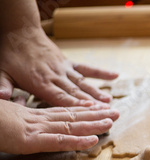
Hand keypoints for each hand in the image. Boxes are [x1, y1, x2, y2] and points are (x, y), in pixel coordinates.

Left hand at [0, 29, 118, 105]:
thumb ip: (3, 85)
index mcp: (40, 83)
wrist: (19, 32)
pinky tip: (115, 76)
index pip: (60, 98)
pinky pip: (87, 69)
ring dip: (97, 94)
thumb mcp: (1, 71)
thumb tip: (1, 97)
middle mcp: (56, 77)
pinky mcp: (69, 64)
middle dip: (92, 105)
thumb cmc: (9, 55)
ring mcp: (64, 70)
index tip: (90, 112)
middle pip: (76, 94)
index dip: (76, 106)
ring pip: (83, 84)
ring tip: (110, 103)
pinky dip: (101, 73)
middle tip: (105, 113)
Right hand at [0, 99, 118, 153]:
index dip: (83, 111)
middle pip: (72, 116)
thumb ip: (16, 111)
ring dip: (93, 124)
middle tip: (116, 112)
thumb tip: (21, 103)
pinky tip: (93, 141)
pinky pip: (58, 141)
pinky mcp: (29, 140)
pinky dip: (76, 141)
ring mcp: (35, 129)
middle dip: (96, 114)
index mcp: (32, 115)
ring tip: (112, 121)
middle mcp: (38, 120)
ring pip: (70, 126)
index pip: (63, 112)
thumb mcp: (4, 113)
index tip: (99, 108)